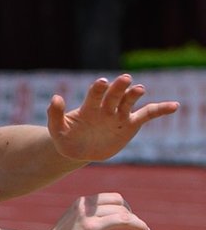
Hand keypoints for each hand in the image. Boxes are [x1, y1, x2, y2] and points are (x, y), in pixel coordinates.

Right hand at [44, 192, 149, 229]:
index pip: (115, 198)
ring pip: (126, 220)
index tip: (130, 218)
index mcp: (83, 203)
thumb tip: (123, 216)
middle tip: (143, 229)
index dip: (127, 207)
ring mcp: (91, 228)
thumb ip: (93, 212)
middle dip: (136, 219)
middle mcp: (87, 213)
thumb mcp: (75, 215)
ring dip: (141, 227)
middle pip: (123, 209)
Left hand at [47, 74, 178, 161]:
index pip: (95, 95)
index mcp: (89, 107)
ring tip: (139, 90)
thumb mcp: (56, 129)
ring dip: (135, 95)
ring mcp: (119, 115)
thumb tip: (56, 97)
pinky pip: (147, 115)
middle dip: (119, 87)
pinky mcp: (130, 124)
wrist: (78, 150)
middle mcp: (105, 107)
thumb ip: (55, 114)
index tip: (102, 82)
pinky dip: (160, 110)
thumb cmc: (66, 138)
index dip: (98, 89)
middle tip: (125, 79)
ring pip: (130, 102)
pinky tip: (174, 106)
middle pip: (114, 95)